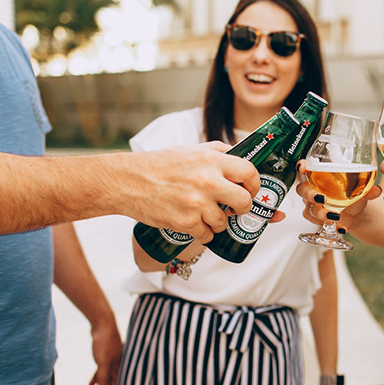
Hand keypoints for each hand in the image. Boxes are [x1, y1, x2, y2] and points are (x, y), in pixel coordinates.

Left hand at [88, 320, 122, 384]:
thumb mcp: (103, 362)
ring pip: (107, 380)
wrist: (103, 324)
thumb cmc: (105, 342)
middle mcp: (119, 365)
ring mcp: (113, 361)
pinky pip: (102, 372)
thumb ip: (103, 378)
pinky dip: (97, 380)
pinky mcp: (107, 357)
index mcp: (121, 367)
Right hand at [120, 141, 260, 243]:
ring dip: (218, 221)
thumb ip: (218, 152)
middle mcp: (208, 181)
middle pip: (244, 201)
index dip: (254, 183)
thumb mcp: (191, 149)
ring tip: (204, 213)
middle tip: (234, 207)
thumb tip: (240, 154)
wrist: (128, 181)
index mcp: (212, 160)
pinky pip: (207, 234)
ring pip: (225, 221)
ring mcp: (198, 203)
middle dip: (242, 207)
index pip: (249, 172)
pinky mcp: (186, 222)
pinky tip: (193, 223)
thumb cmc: (160, 164)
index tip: (251, 189)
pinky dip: (203, 232)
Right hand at [295, 160, 381, 232]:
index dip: (301, 167)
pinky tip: (341, 227)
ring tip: (335, 216)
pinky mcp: (318, 219)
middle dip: (310, 194)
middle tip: (323, 199)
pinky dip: (328, 226)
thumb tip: (376, 190)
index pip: (305, 169)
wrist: (357, 212)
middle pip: (302, 190)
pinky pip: (316, 222)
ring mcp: (313, 205)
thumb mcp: (362, 189)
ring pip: (309, 209)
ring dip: (321, 213)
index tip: (303, 167)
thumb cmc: (354, 194)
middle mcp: (313, 189)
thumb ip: (368, 188)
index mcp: (320, 176)